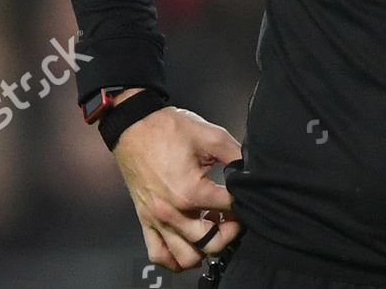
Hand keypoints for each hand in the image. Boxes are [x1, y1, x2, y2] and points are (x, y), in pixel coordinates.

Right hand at [111, 90, 243, 271]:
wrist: (134, 128)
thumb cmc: (169, 130)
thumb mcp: (211, 136)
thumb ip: (236, 156)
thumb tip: (250, 171)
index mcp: (191, 191)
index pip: (229, 209)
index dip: (243, 204)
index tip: (245, 197)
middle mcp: (173, 212)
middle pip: (211, 243)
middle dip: (229, 233)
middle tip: (234, 218)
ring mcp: (157, 220)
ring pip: (186, 257)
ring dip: (204, 249)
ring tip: (212, 229)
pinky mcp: (146, 221)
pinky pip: (159, 254)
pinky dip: (175, 258)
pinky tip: (188, 244)